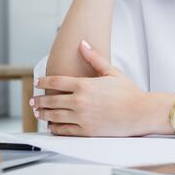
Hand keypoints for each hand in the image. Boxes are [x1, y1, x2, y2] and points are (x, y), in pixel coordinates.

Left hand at [31, 40, 150, 136]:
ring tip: (38, 113)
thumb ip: (94, 58)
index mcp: (84, 85)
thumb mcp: (111, 72)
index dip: (43, 81)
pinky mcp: (87, 131)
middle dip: (39, 100)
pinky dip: (55, 128)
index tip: (37, 82)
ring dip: (43, 114)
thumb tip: (83, 44)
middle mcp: (80, 101)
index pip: (56, 82)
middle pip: (51, 101)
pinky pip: (65, 130)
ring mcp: (82, 117)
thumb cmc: (129, 92)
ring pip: (55, 116)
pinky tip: (52, 127)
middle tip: (33, 100)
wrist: (140, 112)